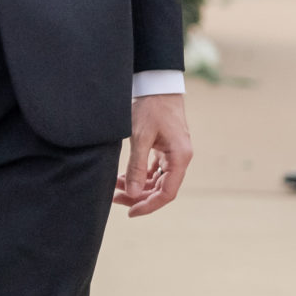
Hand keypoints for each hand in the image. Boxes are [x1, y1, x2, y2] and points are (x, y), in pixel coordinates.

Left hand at [115, 93, 191, 216]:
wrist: (157, 84)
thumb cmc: (151, 107)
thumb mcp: (140, 136)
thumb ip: (136, 166)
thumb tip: (131, 193)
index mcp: (179, 158)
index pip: (167, 193)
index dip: (149, 205)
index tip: (130, 212)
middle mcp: (180, 159)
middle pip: (161, 189)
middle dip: (139, 197)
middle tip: (115, 198)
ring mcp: (173, 154)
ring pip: (156, 180)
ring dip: (138, 186)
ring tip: (115, 188)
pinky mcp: (165, 149)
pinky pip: (154, 170)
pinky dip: (140, 175)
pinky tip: (123, 178)